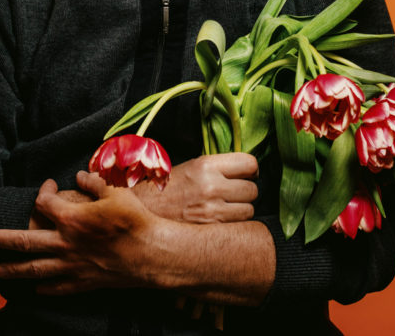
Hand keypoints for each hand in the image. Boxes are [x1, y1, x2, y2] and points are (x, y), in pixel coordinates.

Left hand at [0, 175, 159, 294]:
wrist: (150, 253)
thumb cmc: (134, 219)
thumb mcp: (115, 192)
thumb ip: (94, 182)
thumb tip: (79, 175)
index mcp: (72, 218)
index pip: (44, 203)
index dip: (43, 192)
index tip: (48, 187)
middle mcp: (65, 243)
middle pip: (24, 241)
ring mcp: (72, 265)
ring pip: (34, 269)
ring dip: (13, 268)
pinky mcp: (82, 281)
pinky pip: (56, 286)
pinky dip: (43, 287)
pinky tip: (35, 286)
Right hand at [123, 153, 258, 222]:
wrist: (142, 213)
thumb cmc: (167, 189)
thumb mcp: (190, 168)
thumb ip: (217, 167)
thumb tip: (246, 170)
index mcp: (206, 165)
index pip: (249, 163)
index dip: (251, 170)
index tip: (247, 174)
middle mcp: (211, 185)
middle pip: (252, 189)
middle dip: (246, 192)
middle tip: (233, 194)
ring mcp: (212, 211)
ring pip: (249, 210)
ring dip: (241, 210)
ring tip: (225, 209)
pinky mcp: (211, 231)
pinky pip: (239, 226)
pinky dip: (234, 225)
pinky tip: (220, 222)